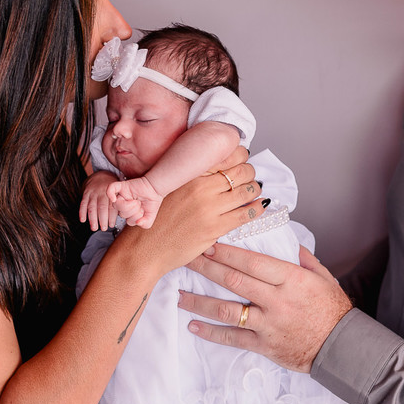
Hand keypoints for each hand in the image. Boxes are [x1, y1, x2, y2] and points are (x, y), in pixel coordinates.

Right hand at [80, 171, 119, 230]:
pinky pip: (83, 203)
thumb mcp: (118, 192)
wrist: (101, 176)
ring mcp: (93, 193)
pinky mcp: (86, 194)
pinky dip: (82, 212)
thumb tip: (125, 217)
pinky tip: (82, 220)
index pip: (112, 206)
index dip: (111, 216)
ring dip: (92, 218)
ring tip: (94, 228)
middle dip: (102, 219)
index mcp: (111, 193)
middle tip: (104, 228)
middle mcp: (102, 193)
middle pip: (102, 207)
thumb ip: (120, 203)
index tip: (112, 225)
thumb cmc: (112, 189)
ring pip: (92, 206)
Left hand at [108, 176, 162, 228]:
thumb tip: (138, 223)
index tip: (143, 212)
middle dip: (133, 211)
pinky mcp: (121, 186)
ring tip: (136, 201)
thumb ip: (145, 224)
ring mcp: (121, 195)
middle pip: (121, 214)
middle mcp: (124, 204)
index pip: (128, 221)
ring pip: (116, 205)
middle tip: (140, 204)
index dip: (136, 218)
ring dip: (128, 206)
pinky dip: (110, 194)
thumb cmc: (152, 200)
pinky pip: (110, 189)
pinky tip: (114, 198)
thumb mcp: (150, 216)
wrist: (156, 188)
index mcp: (129, 212)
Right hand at [114, 148, 262, 276]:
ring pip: (246, 191)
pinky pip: (245, 214)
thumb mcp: (170, 189)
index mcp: (189, 175)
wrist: (145, 248)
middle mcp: (200, 188)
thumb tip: (216, 170)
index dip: (240, 155)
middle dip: (250, 172)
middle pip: (240, 171)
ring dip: (254, 189)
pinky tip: (259, 206)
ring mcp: (209, 208)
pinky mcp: (215, 228)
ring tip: (254, 190)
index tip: (242, 157)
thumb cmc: (156, 219)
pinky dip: (256, 208)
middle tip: (250, 176)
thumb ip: (192, 179)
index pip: (225, 156)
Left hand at [178, 245, 351, 372]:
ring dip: (200, 302)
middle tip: (186, 258)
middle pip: (234, 280)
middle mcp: (277, 300)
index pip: (252, 262)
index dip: (227, 253)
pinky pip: (233, 338)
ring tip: (180, 295)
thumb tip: (284, 239)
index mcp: (291, 279)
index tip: (208, 244)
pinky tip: (194, 326)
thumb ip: (301, 257)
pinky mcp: (264, 345)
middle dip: (206, 268)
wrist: (341, 347)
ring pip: (227, 310)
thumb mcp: (322, 277)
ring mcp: (268, 324)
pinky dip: (211, 332)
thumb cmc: (332, 309)